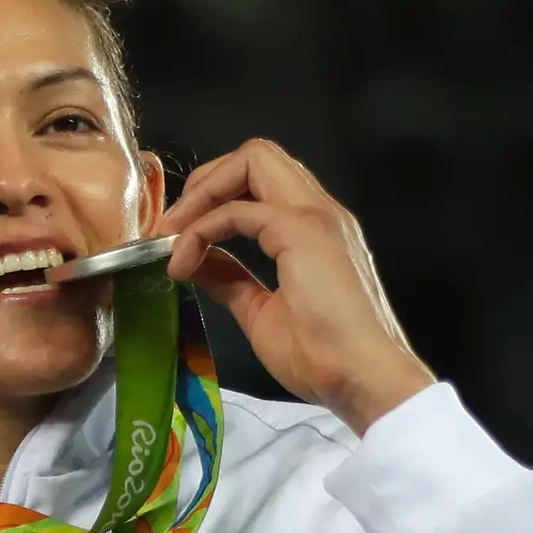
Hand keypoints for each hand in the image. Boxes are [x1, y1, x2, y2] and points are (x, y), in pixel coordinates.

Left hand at [154, 140, 436, 435]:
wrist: (361, 377)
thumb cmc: (322, 355)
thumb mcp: (260, 310)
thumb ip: (230, 278)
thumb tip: (195, 260)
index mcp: (313, 228)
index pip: (261, 179)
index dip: (213, 197)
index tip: (178, 238)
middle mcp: (319, 211)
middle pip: (257, 154)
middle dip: (205, 180)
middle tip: (173, 226)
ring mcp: (316, 217)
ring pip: (253, 159)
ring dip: (201, 193)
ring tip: (172, 238)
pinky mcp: (304, 232)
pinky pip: (237, 210)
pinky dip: (200, 231)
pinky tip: (184, 263)